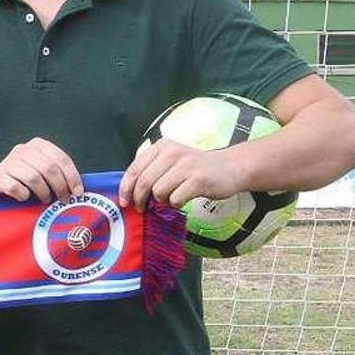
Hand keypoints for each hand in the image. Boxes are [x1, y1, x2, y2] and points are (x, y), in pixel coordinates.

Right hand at [0, 138, 82, 202]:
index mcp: (38, 145)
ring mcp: (8, 162)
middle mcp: (23, 150)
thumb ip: (57, 174)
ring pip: (33, 178)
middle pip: (48, 168)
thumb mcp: (41, 172)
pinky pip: (15, 187)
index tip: (77, 192)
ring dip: (43, 193)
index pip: (61, 158)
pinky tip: (24, 198)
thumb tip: (78, 189)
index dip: (72, 176)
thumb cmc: (23, 181)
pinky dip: (23, 195)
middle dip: (60, 187)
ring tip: (44, 200)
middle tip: (63, 200)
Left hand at [119, 138, 244, 208]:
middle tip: (142, 208)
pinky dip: (176, 203)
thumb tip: (128, 191)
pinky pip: (175, 199)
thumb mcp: (171, 161)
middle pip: (144, 182)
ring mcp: (186, 165)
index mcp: (161, 147)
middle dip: (139, 199)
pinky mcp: (198, 179)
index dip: (125, 188)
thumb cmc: (195, 168)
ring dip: (161, 201)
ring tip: (170, 197)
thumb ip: (151, 170)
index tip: (124, 201)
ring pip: (158, 191)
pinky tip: (182, 199)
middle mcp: (172, 153)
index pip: (134, 168)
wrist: (230, 167)